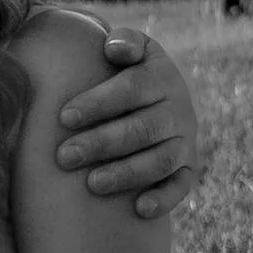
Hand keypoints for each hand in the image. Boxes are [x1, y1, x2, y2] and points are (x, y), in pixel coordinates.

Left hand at [55, 26, 199, 217]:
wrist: (157, 100)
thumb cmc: (127, 73)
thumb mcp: (131, 50)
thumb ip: (124, 43)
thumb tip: (113, 48)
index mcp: (162, 76)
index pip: (132, 88)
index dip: (98, 103)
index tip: (64, 117)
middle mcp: (179, 110)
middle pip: (142, 129)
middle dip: (102, 143)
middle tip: (64, 156)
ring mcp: (185, 141)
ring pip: (160, 160)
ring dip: (126, 173)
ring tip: (91, 184)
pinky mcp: (187, 169)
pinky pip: (181, 187)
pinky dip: (164, 199)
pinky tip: (139, 209)